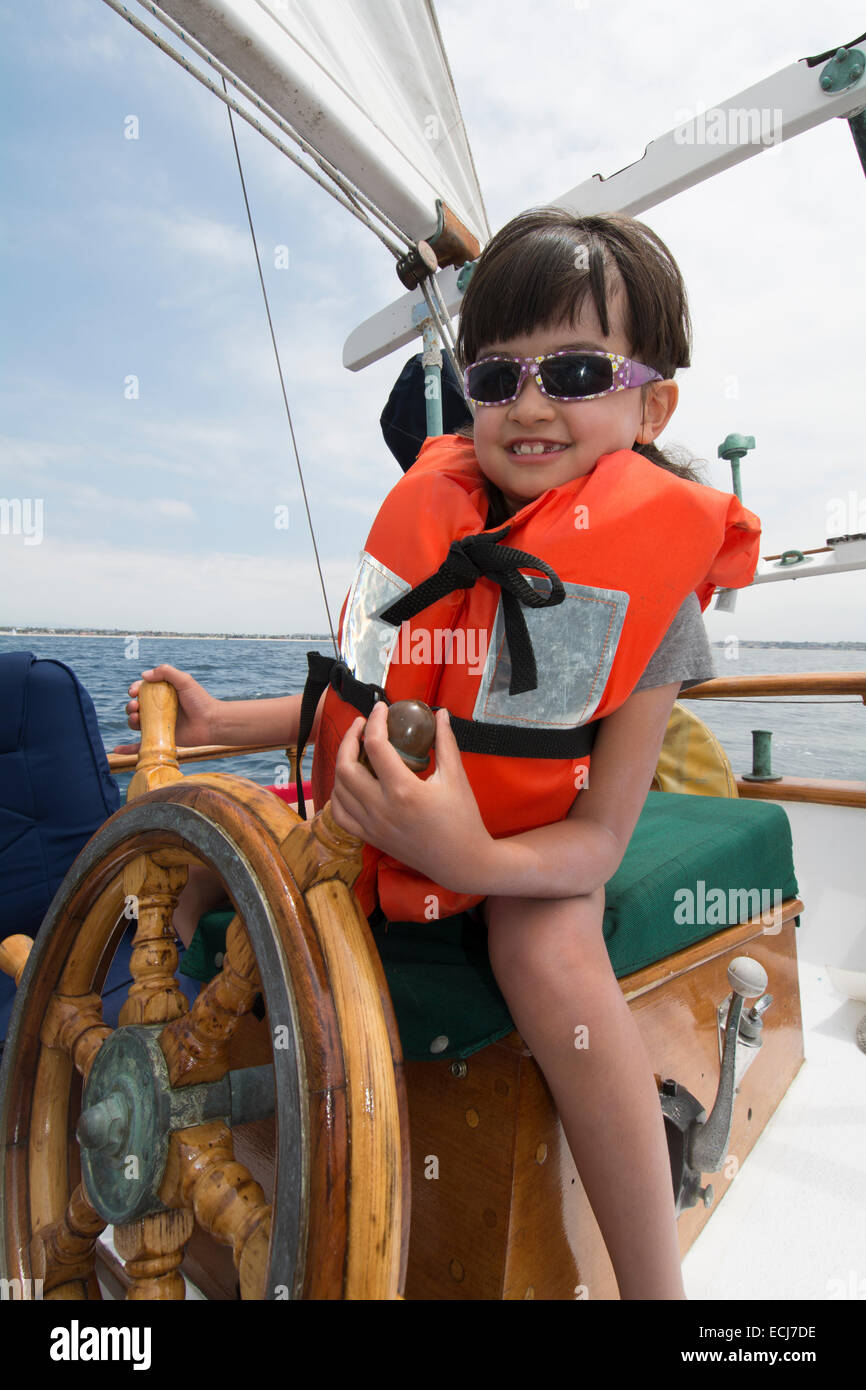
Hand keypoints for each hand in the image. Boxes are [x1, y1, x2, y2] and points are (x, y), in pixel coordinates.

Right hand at [114, 664, 219, 753]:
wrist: (211, 723)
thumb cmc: (200, 701)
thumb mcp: (184, 680)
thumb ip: (166, 672)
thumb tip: (143, 675)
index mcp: (162, 694)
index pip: (142, 690)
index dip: (134, 690)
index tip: (134, 691)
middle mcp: (158, 709)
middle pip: (136, 707)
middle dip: (130, 705)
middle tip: (135, 706)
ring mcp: (158, 724)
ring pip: (136, 723)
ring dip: (130, 720)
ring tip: (136, 718)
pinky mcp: (159, 739)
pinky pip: (140, 745)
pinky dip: (128, 749)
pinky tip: (117, 750)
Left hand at [329, 702, 493, 892]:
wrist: (461, 861)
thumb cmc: (463, 819)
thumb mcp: (456, 777)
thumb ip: (445, 742)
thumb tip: (440, 713)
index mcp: (403, 790)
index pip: (376, 746)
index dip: (375, 721)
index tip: (381, 708)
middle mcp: (381, 808)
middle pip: (345, 766)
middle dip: (349, 739)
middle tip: (361, 726)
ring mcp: (372, 825)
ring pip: (339, 789)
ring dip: (342, 764)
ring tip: (356, 750)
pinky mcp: (370, 838)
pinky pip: (340, 814)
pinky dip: (339, 794)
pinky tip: (350, 782)